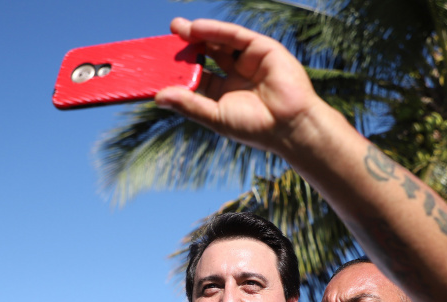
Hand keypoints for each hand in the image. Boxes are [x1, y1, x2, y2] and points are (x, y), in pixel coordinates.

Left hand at [155, 18, 321, 156]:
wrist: (289, 127)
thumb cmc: (255, 128)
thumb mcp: (215, 116)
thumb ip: (188, 104)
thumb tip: (158, 97)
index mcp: (224, 93)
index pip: (197, 75)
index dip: (179, 68)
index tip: (157, 63)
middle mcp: (236, 75)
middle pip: (206, 54)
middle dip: (186, 46)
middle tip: (165, 38)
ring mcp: (249, 61)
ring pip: (219, 42)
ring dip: (198, 34)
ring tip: (177, 29)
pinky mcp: (262, 49)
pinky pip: (235, 35)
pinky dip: (216, 30)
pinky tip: (197, 29)